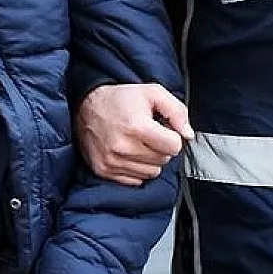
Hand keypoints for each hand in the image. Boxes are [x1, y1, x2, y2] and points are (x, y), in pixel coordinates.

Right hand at [76, 83, 192, 185]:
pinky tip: (128, 154)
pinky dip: (136, 169)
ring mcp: (112, 162)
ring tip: (137, 144)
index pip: (174, 147)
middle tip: (147, 135)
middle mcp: (123, 148)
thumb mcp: (152, 93)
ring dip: (149, 160)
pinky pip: (135, 180)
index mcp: (137, 127)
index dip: (172, 137)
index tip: (162, 130)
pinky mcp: (104, 171)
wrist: (85, 107)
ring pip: (151, 173)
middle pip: (163, 160)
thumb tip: (188, 134)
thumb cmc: (121, 99)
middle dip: (160, 148)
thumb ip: (177, 111)